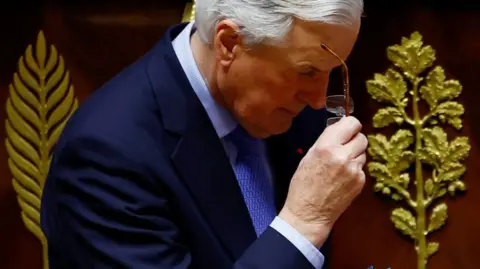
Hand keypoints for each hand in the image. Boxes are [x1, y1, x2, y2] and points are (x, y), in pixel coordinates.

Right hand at [279, 116, 367, 247]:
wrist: (309, 213)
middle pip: (362, 137)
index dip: (350, 125)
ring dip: (355, 155)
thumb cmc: (303, 185)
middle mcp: (343, 155)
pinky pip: (361, 167)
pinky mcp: (360, 182)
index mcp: (326, 146)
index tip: (346, 129)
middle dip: (354, 140)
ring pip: (363, 152)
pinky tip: (342, 178)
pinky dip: (354, 169)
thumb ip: (326, 141)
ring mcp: (354, 170)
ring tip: (341, 165)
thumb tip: (340, 130)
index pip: (352, 123)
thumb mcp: (308, 156)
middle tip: (344, 147)